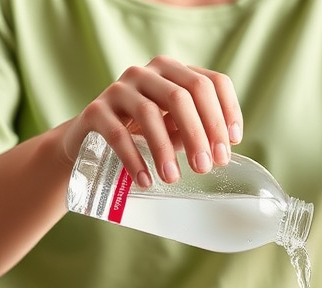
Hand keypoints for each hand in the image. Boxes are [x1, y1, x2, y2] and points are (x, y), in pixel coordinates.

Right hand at [61, 56, 242, 187]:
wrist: (91, 141)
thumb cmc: (143, 135)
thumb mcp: (175, 129)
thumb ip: (198, 132)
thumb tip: (222, 151)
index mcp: (173, 72)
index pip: (211, 82)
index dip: (226, 112)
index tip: (230, 147)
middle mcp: (146, 73)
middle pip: (182, 96)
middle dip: (199, 134)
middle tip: (206, 167)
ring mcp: (119, 89)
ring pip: (149, 113)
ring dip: (165, 149)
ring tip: (173, 178)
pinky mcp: (95, 110)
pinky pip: (117, 133)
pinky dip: (134, 159)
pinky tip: (145, 180)